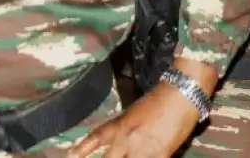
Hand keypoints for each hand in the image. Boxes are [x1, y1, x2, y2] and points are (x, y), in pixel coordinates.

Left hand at [68, 83, 199, 157]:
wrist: (179, 97)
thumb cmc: (155, 103)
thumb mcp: (131, 115)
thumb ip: (122, 131)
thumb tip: (115, 146)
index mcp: (119, 126)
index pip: (96, 138)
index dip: (82, 149)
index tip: (70, 156)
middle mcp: (128, 139)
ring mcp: (144, 150)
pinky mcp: (162, 156)